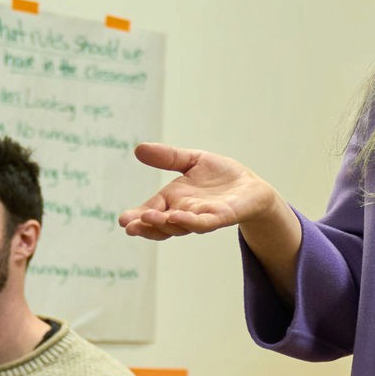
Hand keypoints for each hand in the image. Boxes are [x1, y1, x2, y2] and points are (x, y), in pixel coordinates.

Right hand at [119, 143, 284, 240]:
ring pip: (179, 226)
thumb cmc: (220, 176)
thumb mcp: (191, 161)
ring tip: (149, 218)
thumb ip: (168, 157)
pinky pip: (203, 223)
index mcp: (173, 200)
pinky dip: (191, 221)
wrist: (251, 187)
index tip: (123, 220)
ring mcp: (201, 217)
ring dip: (163, 224)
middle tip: (129, 226)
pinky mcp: (221, 217)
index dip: (137, 217)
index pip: (150, 211)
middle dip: (145, 226)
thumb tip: (138, 148)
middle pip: (160, 225)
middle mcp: (184, 212)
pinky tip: (179, 217)